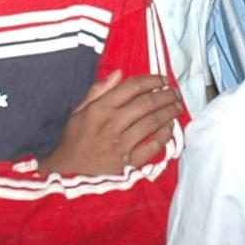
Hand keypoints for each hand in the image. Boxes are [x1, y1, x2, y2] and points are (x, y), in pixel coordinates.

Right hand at [39, 72, 179, 180]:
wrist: (68, 171)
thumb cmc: (74, 138)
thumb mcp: (79, 110)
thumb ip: (98, 90)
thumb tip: (119, 73)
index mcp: (99, 109)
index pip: (131, 88)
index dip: (151, 80)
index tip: (162, 79)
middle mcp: (112, 125)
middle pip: (146, 104)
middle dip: (165, 95)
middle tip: (174, 92)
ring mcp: (121, 145)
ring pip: (152, 123)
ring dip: (168, 113)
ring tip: (176, 107)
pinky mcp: (128, 163)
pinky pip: (152, 147)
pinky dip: (164, 136)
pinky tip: (169, 128)